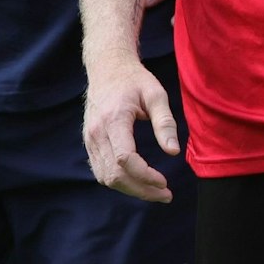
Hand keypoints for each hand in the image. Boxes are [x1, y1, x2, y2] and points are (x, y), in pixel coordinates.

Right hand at [82, 55, 180, 202]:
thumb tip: (173, 152)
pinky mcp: (89, 143)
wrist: (107, 68)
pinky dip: (119, 182)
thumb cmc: (134, 80)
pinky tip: (138, 182)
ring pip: (106, 178)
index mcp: (114, 119)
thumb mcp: (156, 94)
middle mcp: (97, 132)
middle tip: (166, 195)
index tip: (165, 182)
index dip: (145, 176)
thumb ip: (165, 123)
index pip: (124, 159)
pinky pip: (101, 172)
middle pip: (114, 175)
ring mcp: (90, 139)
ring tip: (155, 191)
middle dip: (141, 190)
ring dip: (131, 190)